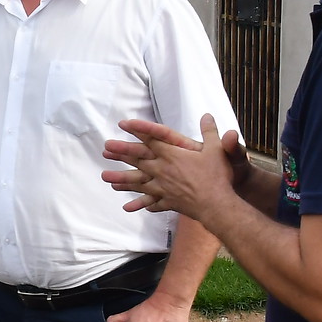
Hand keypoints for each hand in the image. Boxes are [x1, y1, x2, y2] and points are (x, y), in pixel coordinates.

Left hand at [101, 115, 241, 218]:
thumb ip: (210, 132)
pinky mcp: (167, 201)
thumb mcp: (216, 150)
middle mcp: (162, 169)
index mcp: (172, 154)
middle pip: (137, 159)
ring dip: (121, 179)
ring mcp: (162, 187)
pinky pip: (150, 202)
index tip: (123, 124)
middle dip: (120, 153)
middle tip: (105, 149)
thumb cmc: (216, 176)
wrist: (216, 204)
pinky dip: (140, 204)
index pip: (151, 139)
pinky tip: (128, 206)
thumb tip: (208, 115)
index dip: (137, 130)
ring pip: (137, 182)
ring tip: (105, 178)